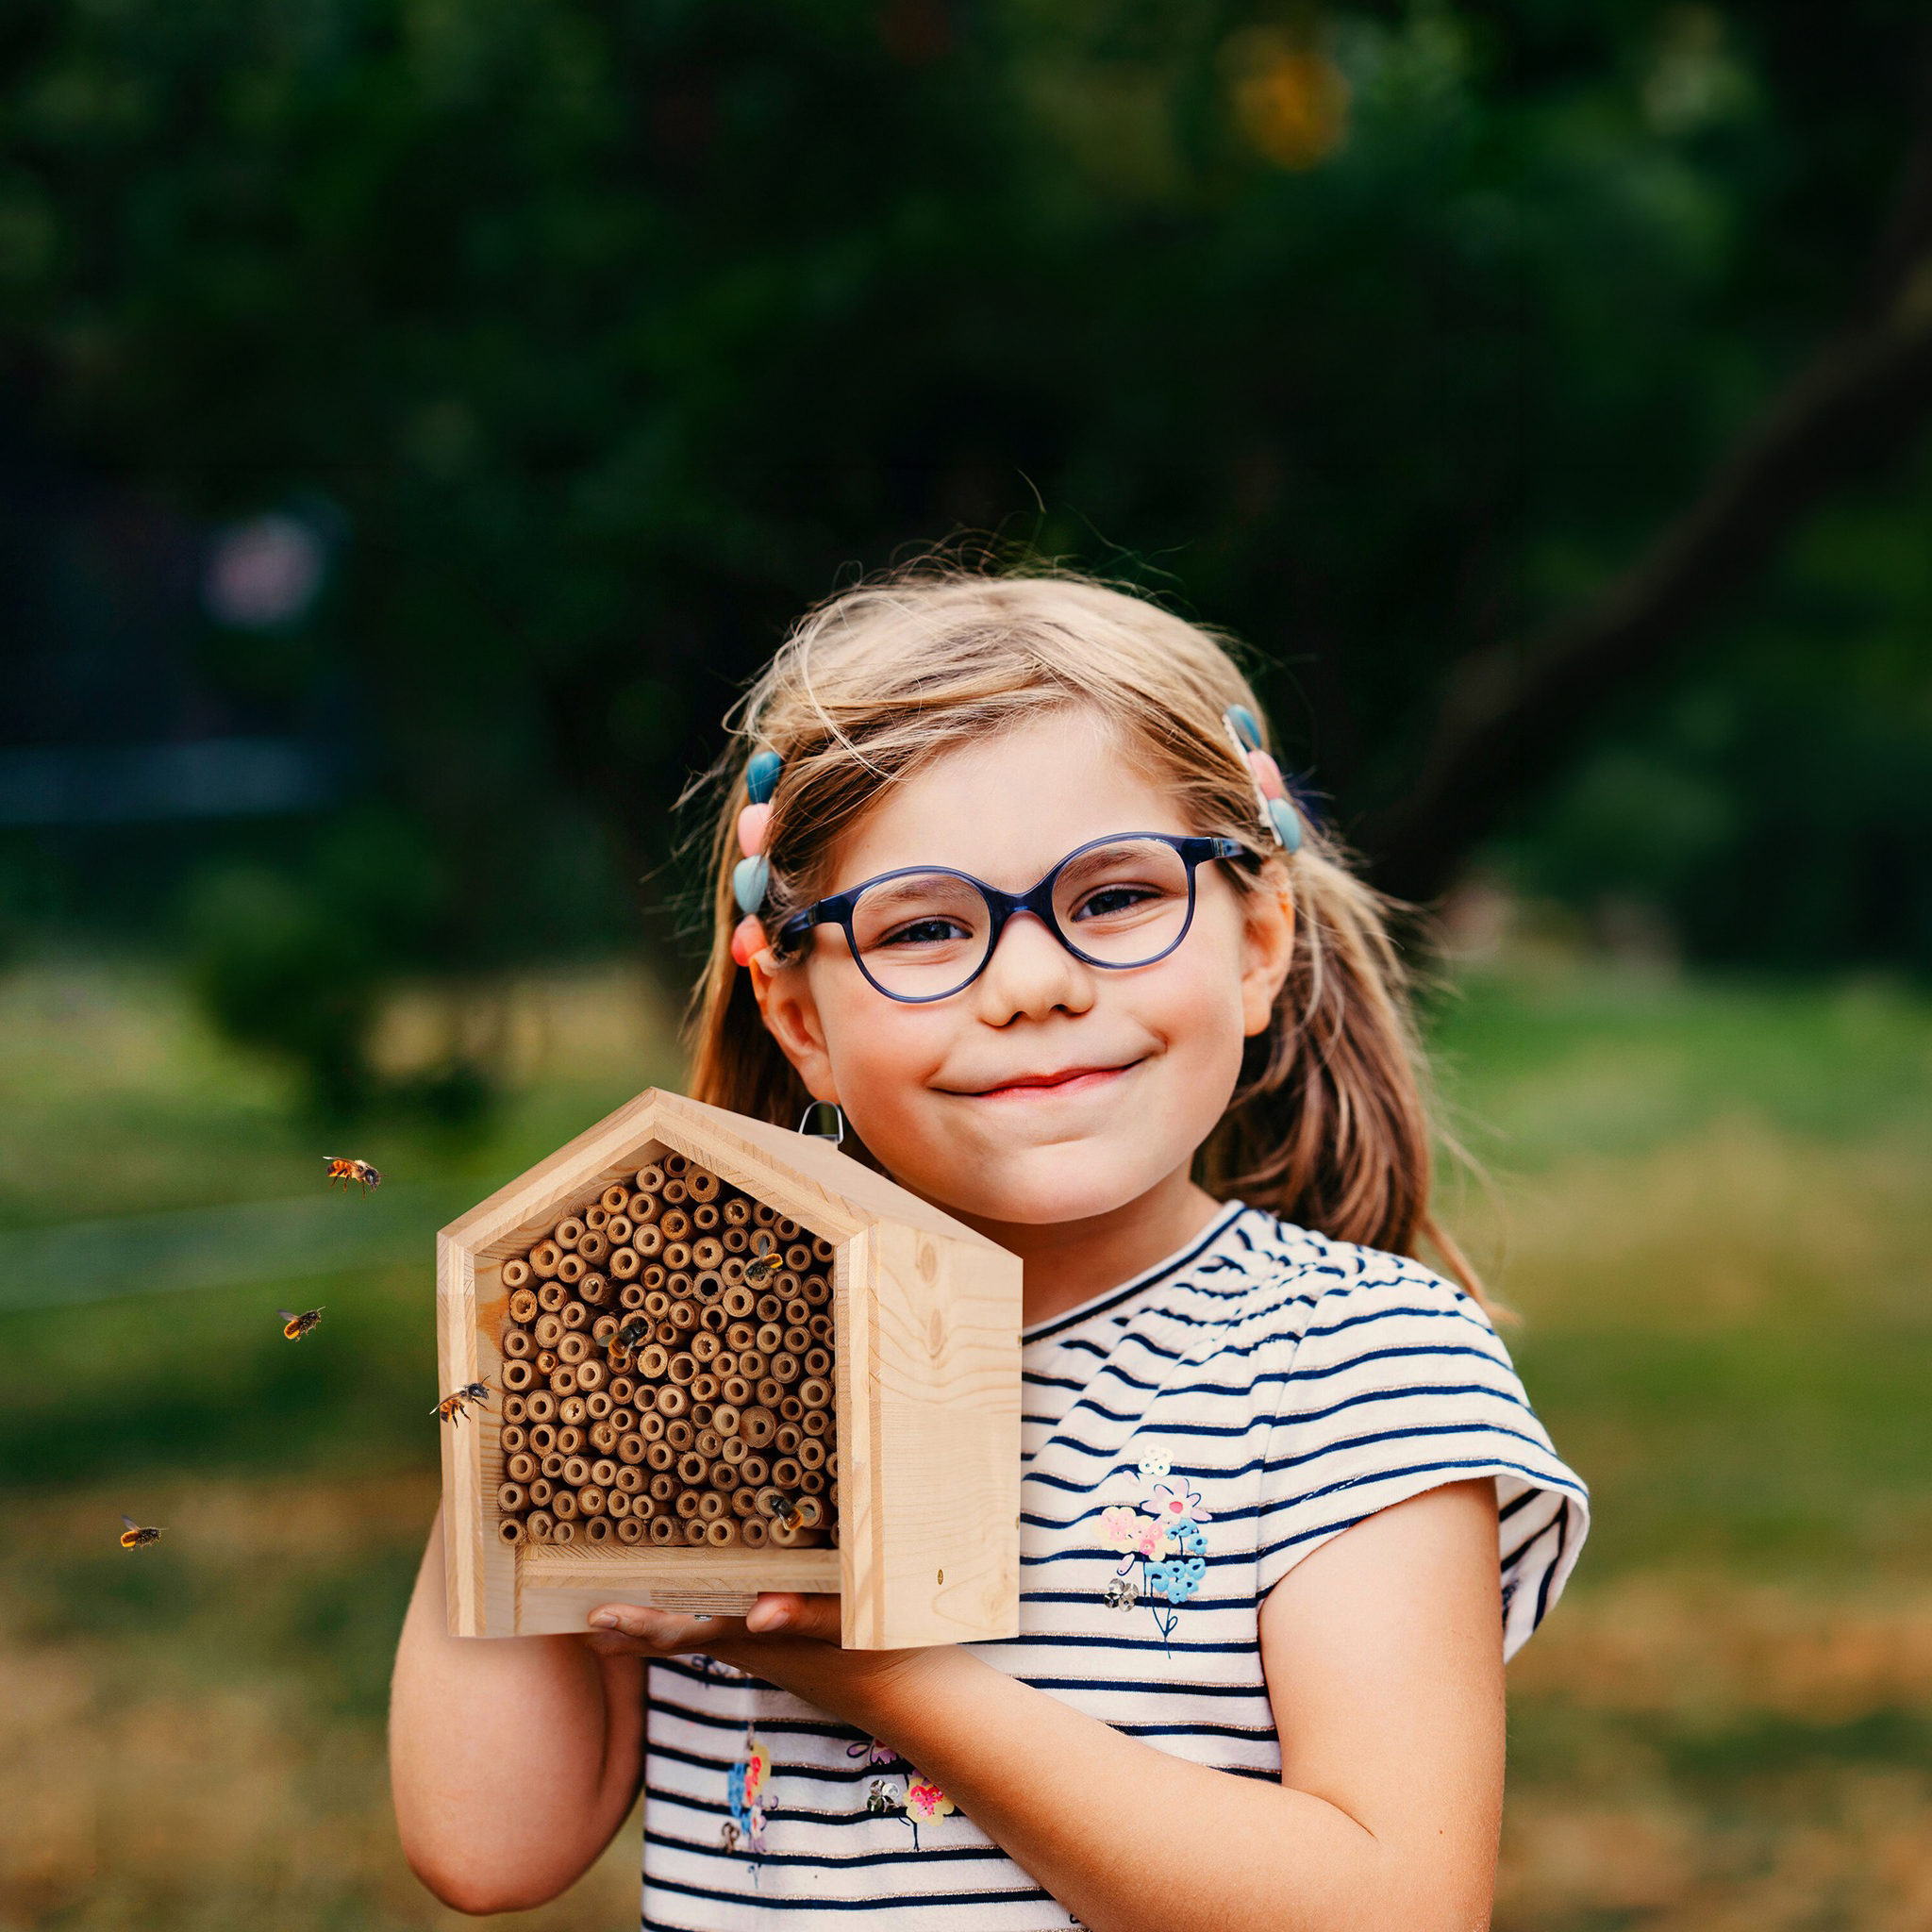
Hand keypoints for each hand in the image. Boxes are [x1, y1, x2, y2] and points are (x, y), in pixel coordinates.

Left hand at [583, 1593, 945, 1732]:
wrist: (912, 1690)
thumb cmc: (879, 1648)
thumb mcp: (849, 1621)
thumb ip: (804, 1615)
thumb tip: (758, 1615)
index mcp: (757, 1634)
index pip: (684, 1628)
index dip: (638, 1624)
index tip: (594, 1617)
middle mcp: (751, 1643)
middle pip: (678, 1634)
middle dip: (632, 1627)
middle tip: (583, 1618)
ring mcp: (763, 1648)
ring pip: (695, 1633)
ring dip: (654, 1627)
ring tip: (610, 1620)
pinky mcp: (779, 1647)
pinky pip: (721, 1631)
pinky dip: (689, 1625)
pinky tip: (678, 1619)